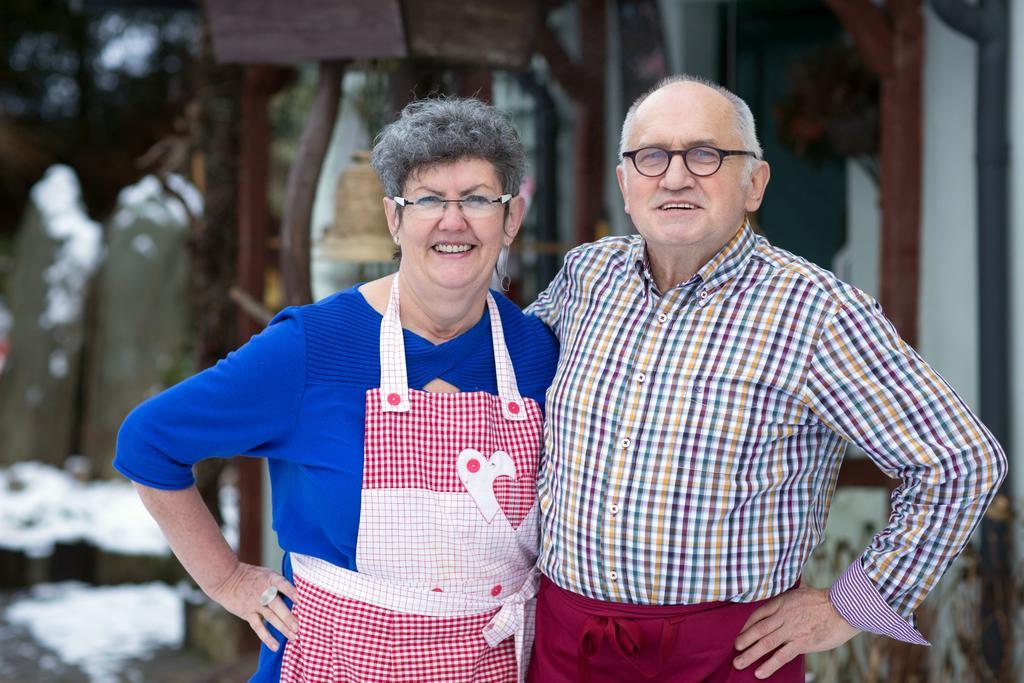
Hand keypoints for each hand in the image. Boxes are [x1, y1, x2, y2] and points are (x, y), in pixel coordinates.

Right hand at [206, 561, 299, 651]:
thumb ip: (280, 584)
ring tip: (294, 637)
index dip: (291, 592)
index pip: (283, 585)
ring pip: (271, 618)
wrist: (226, 579)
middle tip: (300, 627)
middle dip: (290, 618)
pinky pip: (259, 627)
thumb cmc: (252, 576)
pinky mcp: (248, 613)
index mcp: (271, 579)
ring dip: (283, 628)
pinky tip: (276, 646)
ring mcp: (255, 604)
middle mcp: (264, 592)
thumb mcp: (267, 574)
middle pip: (278, 606)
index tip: (300, 600)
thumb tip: (299, 595)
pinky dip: (267, 637)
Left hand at [733, 586, 859, 678]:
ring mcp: (791, 630)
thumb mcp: (802, 591)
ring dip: (750, 654)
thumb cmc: (826, 600)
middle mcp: (783, 615)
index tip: (740, 633)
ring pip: (765, 643)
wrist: (844, 608)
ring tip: (738, 663)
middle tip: (734, 649)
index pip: (758, 614)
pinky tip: (759, 673)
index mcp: (782, 602)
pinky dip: (769, 665)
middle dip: (743, 640)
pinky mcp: (801, 643)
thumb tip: (788, 592)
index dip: (747, 625)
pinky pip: (781, 656)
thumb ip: (791, 595)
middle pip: (758, 629)